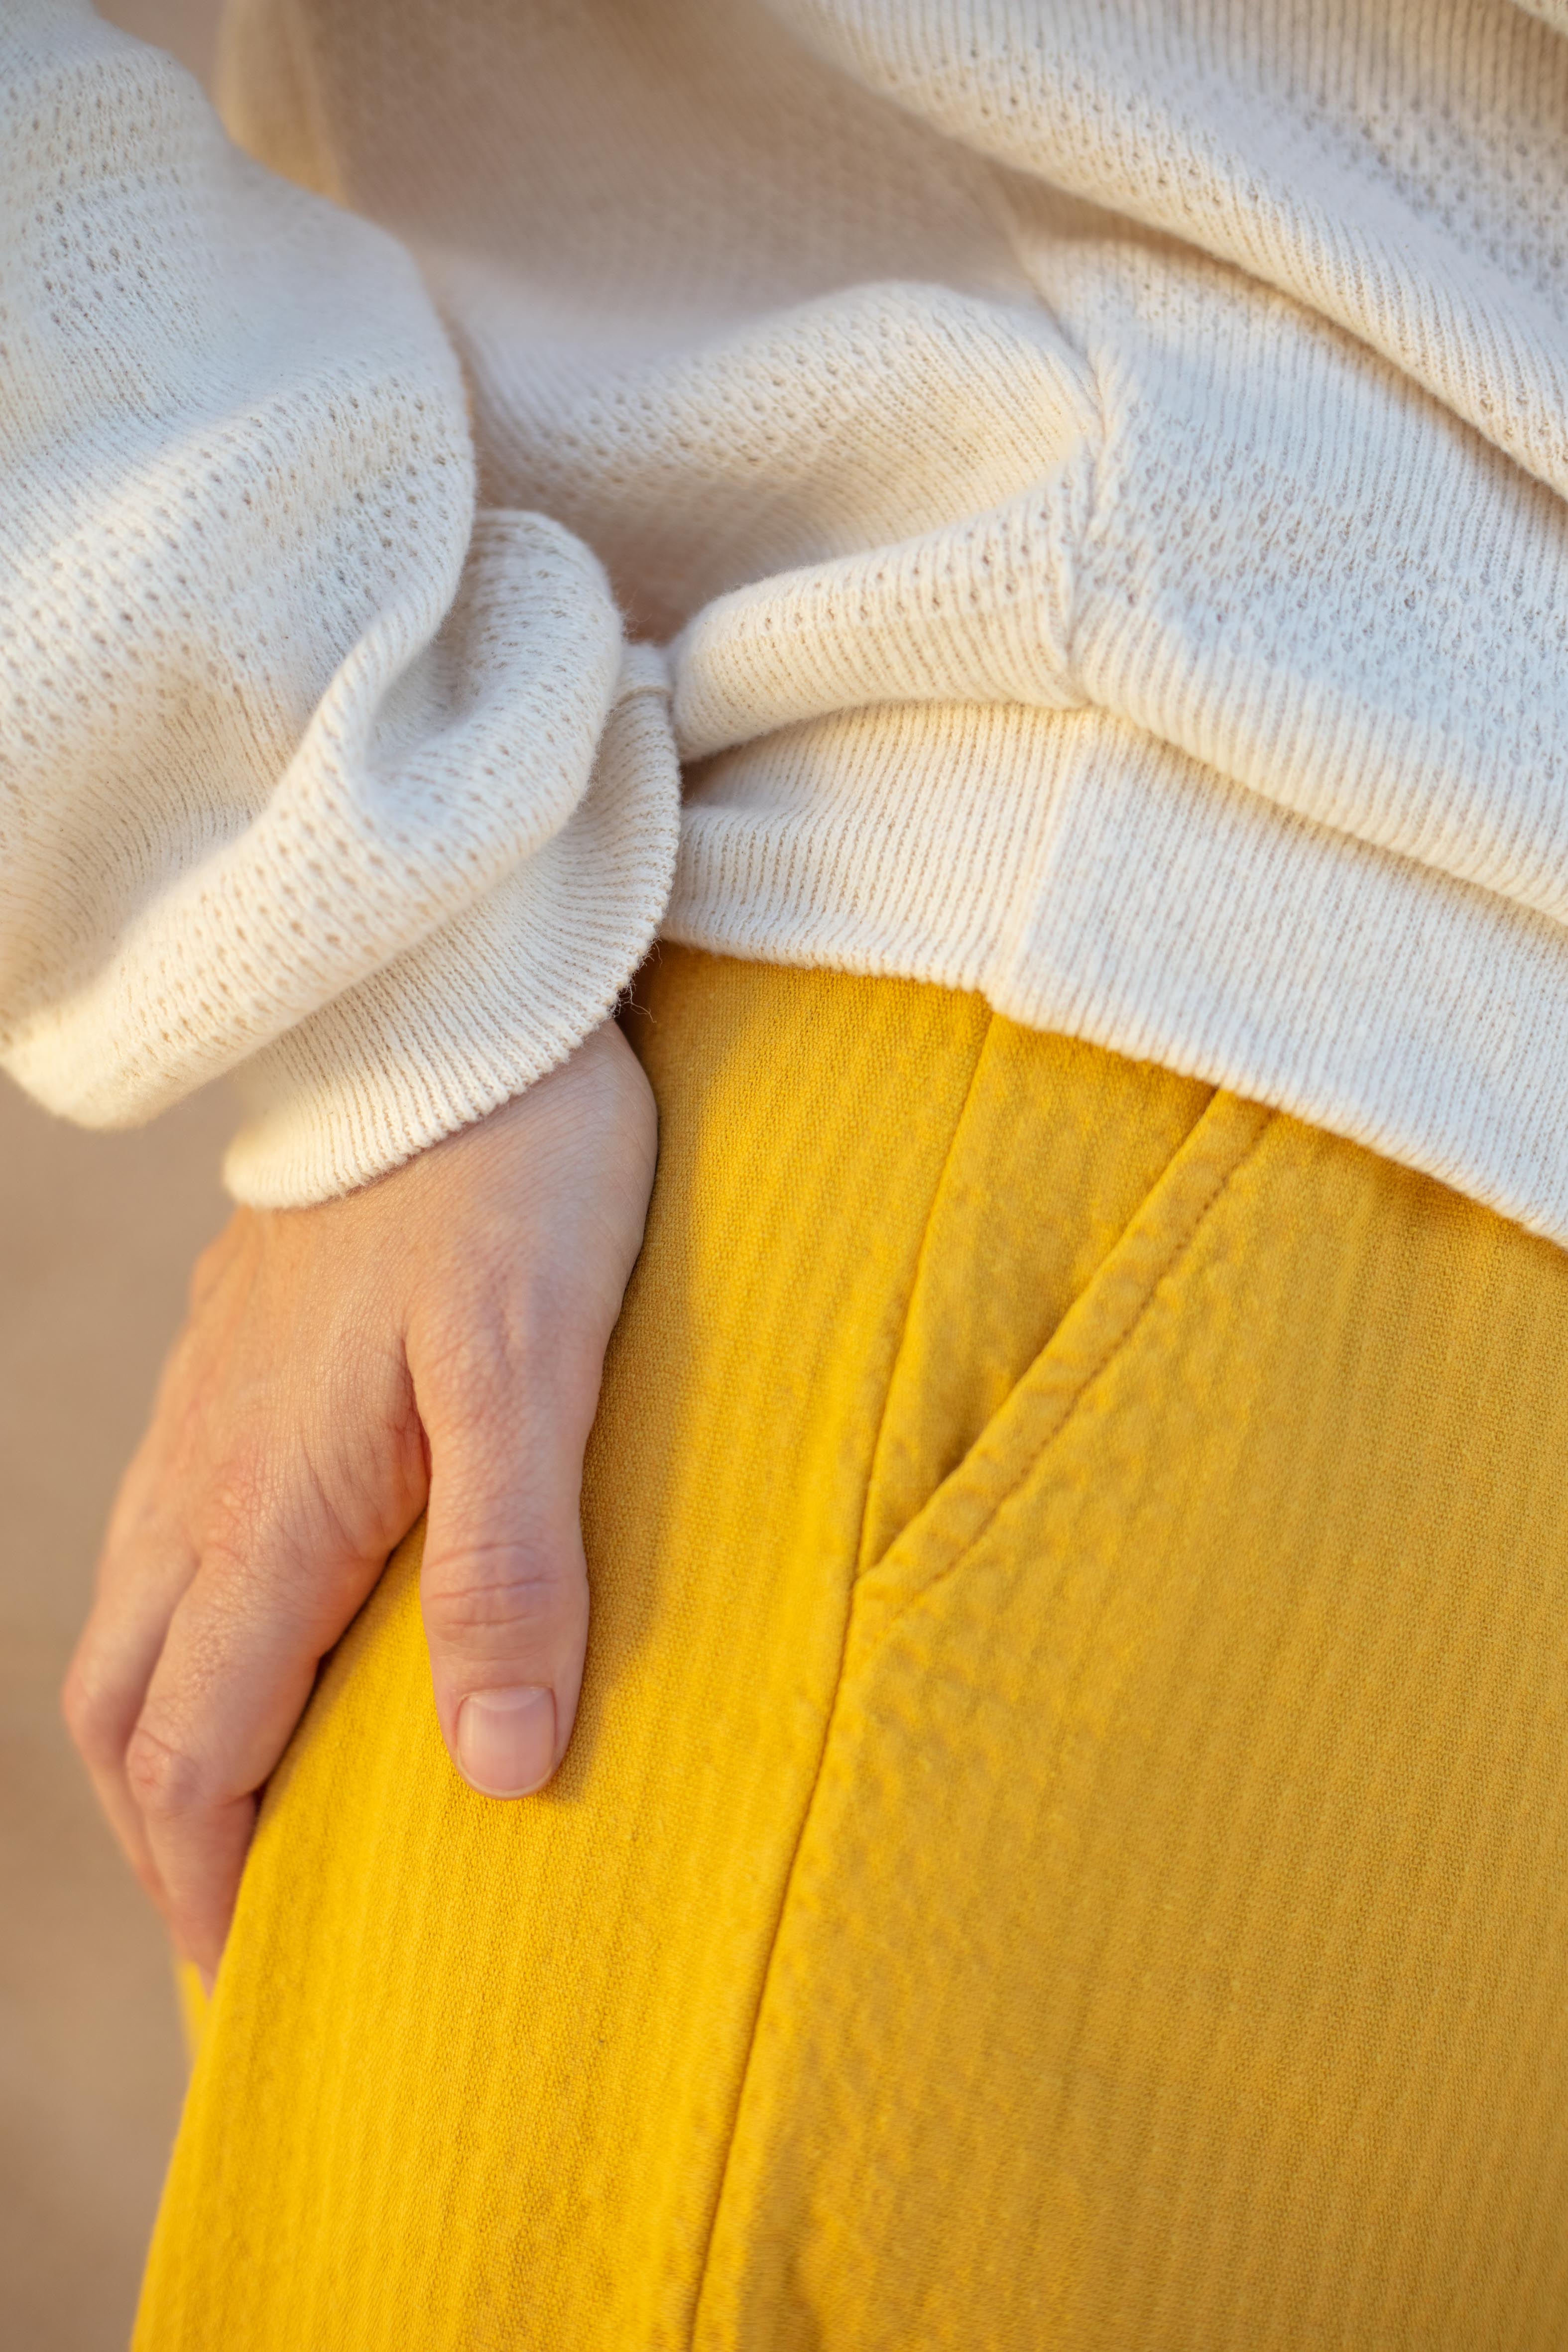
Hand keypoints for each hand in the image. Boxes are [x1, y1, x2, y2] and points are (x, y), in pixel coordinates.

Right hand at [62, 1020, 655, 1979]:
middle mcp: (203, 1480)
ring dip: (168, 1743)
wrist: (453, 1016)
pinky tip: (261, 1633)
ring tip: (241, 1815)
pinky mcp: (231, 1363)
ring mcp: (202, 1415)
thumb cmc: (513, 1183)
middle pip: (128, 1713)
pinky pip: (165, 1539)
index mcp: (271, 1512)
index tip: (262, 1992)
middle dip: (169, 1841)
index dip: (219, 1893)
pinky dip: (188, 1635)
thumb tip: (494, 1770)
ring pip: (132, 1628)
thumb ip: (510, 1569)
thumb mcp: (533, 1375)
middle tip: (240, 1936)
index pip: (197, 1759)